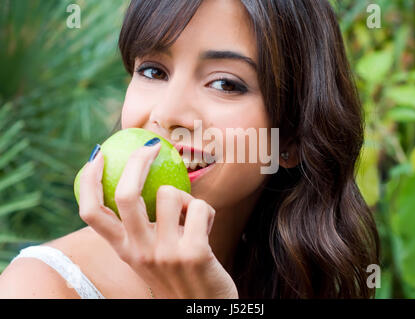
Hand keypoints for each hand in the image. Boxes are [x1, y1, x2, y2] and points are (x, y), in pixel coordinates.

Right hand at [78, 142, 238, 298]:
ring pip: (170, 193)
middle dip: (137, 161)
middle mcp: (139, 252)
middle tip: (151, 147)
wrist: (202, 311)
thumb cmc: (179, 276)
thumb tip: (139, 183)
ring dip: (185, 195)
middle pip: (124, 194)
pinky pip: (202, 207)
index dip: (89, 179)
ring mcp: (166, 253)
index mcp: (124, 250)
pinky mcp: (195, 253)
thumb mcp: (150, 256)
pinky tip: (207, 226)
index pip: (90, 213)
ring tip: (191, 214)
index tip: (98, 156)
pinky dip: (207, 210)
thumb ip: (142, 229)